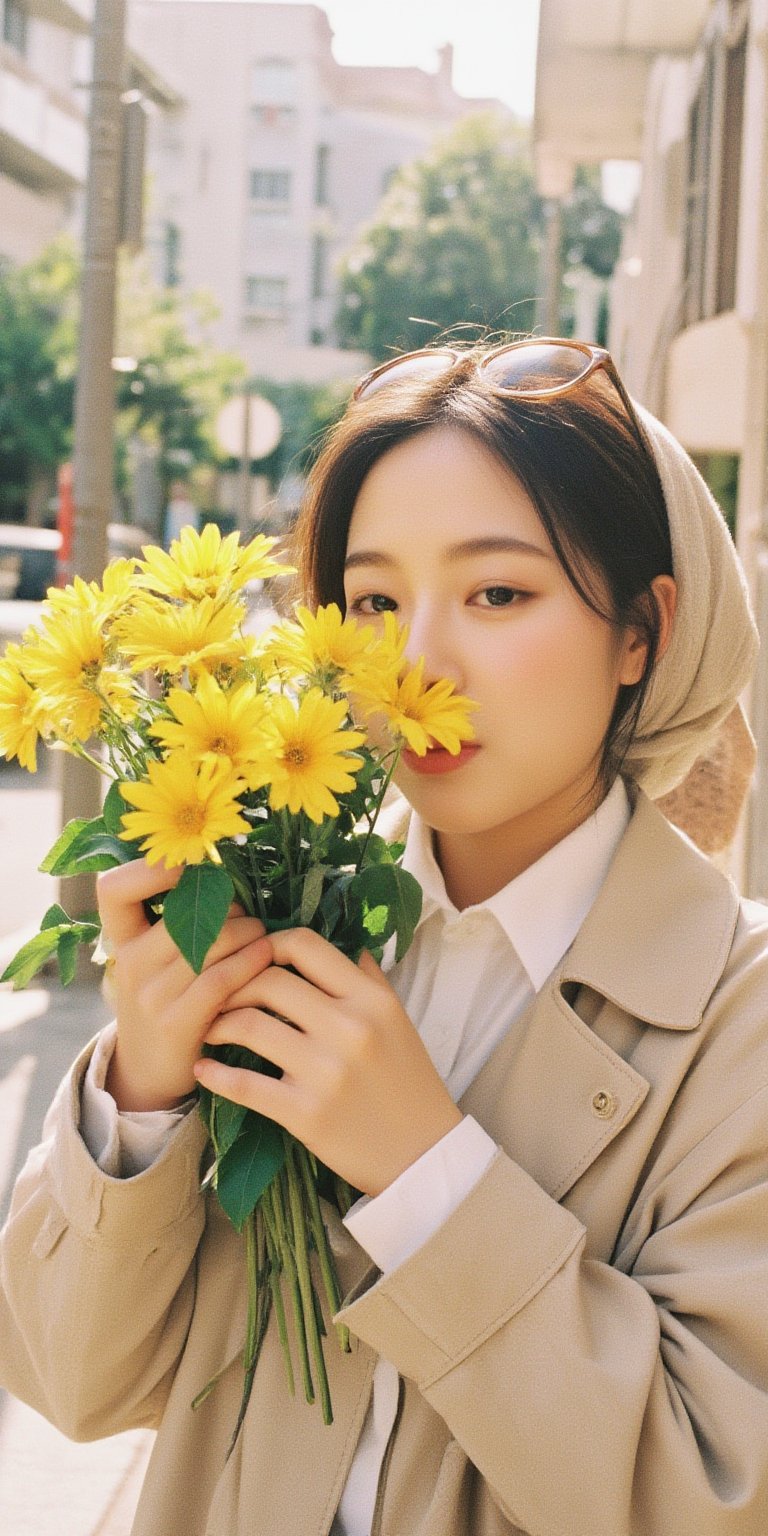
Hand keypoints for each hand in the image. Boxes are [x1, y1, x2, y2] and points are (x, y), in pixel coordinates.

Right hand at [97, 859, 269, 1111]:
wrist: (151, 1073)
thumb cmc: (166, 1003)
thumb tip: (226, 879)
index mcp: (120, 942)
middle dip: (227, 907)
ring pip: (210, 940)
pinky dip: (251, 961)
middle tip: (249, 915)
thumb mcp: (154, 963)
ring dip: (248, 931)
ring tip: (264, 935)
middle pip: (185, 911)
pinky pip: (220, 978)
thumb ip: (175, 925)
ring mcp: (149, 994)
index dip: (149, 870)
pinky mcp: (175, 1022)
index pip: (113, 890)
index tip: (189, 868)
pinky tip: (267, 956)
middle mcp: (129, 963)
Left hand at [194, 927, 462, 1197]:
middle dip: (233, 984)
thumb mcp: (397, 1020)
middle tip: (219, 995)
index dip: (268, 944)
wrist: (423, 1154)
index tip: (253, 959)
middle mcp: (349, 1028)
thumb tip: (343, 942)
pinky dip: (215, 1075)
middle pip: (268, 981)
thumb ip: (367, 979)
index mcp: (371, 1000)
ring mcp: (326, 1072)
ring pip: (249, 1026)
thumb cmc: (408, 1082)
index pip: (305, 946)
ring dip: (218, 1024)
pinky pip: (244, 1084)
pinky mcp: (305, 1113)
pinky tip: (204, 1069)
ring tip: (211, 1029)